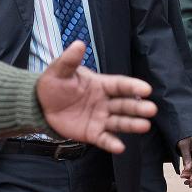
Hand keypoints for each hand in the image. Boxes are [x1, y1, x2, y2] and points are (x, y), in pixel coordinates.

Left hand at [35, 41, 156, 152]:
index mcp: (102, 85)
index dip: (133, 87)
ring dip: (132, 124)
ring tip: (145, 126)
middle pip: (125, 104)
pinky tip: (120, 148)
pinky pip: (104, 139)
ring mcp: (100, 118)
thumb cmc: (54, 85)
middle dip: (138, 107)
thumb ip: (70, 60)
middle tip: (152, 110)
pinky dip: (112, 143)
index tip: (146, 90)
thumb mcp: (59, 71)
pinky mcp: (92, 133)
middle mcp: (105, 102)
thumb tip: (79, 43)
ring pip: (119, 122)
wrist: (40, 106)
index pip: (121, 85)